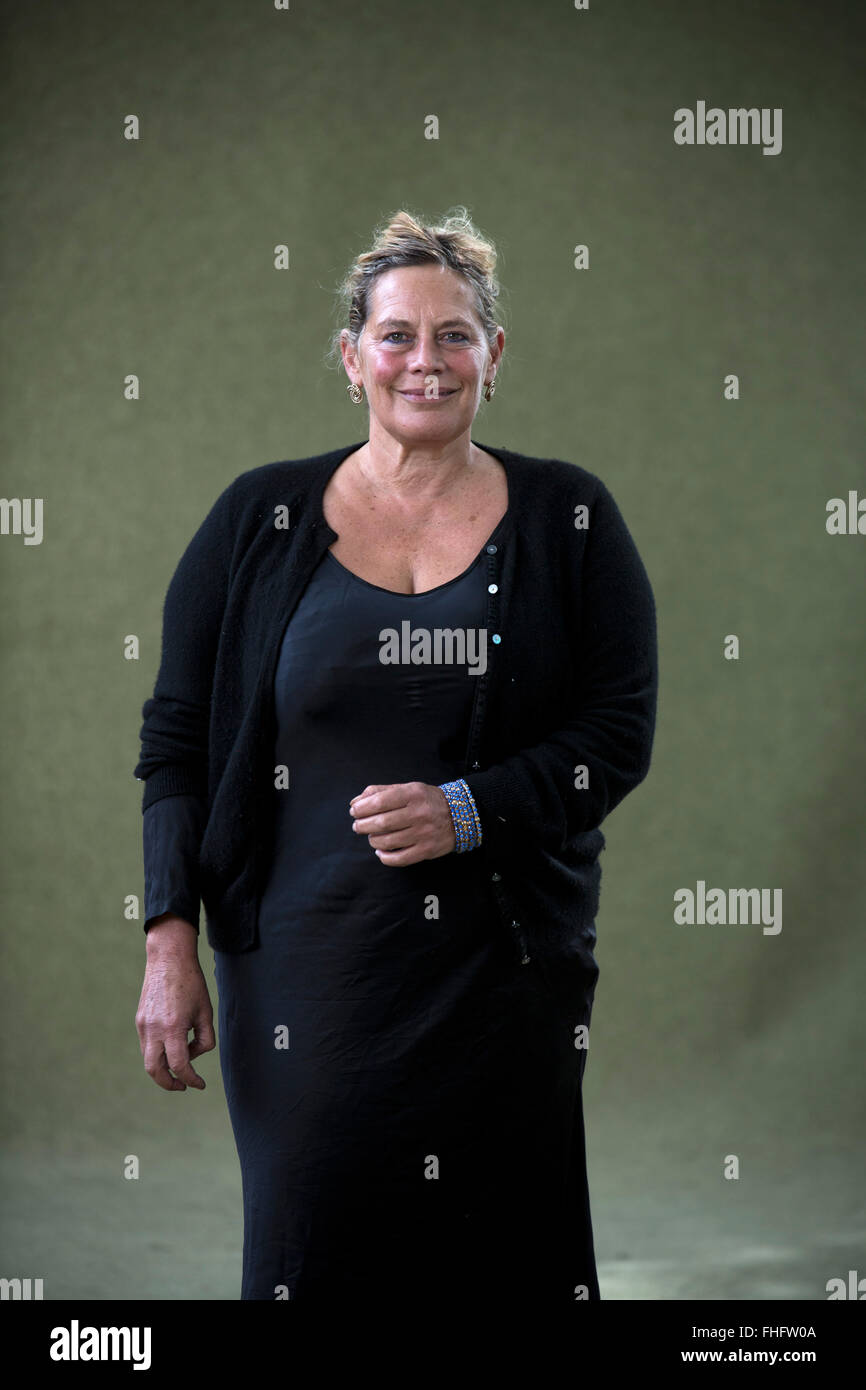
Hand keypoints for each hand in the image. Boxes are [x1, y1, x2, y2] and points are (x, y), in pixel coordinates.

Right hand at [136, 917, 215, 1090]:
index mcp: (173, 1027)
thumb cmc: (191, 983)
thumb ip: (204, 1039)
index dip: (191, 1079)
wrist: (168, 959)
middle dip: (168, 1084)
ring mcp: (143, 1025)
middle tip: (183, 1086)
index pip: (180, 1065)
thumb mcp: (206, 1012)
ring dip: (163, 1069)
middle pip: (155, 1071)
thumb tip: (193, 1056)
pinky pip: (147, 1045)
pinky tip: (172, 1047)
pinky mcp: (139, 1020)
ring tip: (180, 1067)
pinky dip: (158, 1053)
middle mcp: (154, 1029)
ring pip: (148, 1060)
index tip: (200, 1084)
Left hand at [349, 782, 455, 865]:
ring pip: (388, 841)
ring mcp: (423, 834)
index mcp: (413, 794)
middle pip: (381, 823)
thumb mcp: (407, 788)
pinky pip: (399, 859)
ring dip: (372, 840)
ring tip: (371, 836)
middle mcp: (419, 813)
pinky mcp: (426, 850)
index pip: (379, 801)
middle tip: (357, 826)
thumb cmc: (427, 801)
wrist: (460, 815)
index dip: (362, 808)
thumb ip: (380, 792)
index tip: (354, 811)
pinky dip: (384, 857)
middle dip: (363, 825)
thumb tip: (355, 802)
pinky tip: (380, 851)